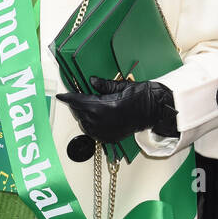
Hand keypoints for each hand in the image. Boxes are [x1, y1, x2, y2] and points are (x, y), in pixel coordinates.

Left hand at [57, 77, 177, 143]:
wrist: (156, 111)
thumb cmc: (142, 96)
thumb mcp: (121, 86)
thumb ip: (104, 85)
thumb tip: (91, 81)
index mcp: (102, 106)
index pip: (79, 101)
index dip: (68, 98)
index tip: (61, 96)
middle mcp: (101, 121)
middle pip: (80, 113)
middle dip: (77, 105)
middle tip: (78, 97)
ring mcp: (105, 131)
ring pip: (84, 123)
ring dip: (83, 115)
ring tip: (88, 107)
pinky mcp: (110, 137)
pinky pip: (93, 132)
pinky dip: (90, 125)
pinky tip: (95, 117)